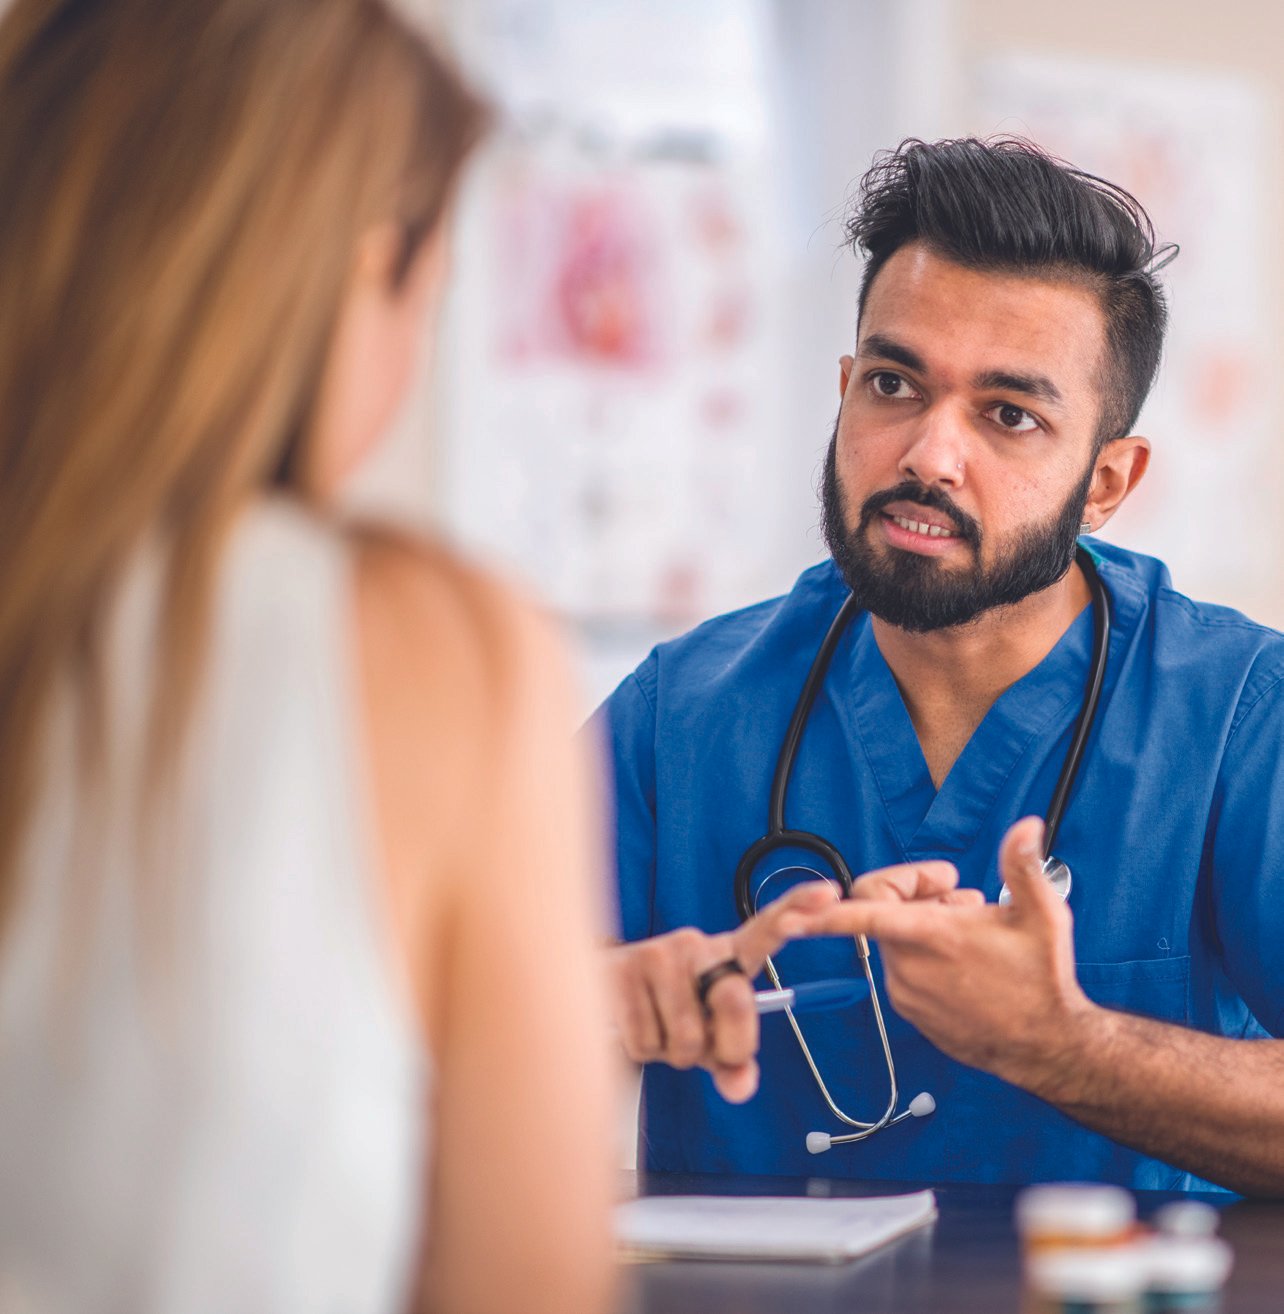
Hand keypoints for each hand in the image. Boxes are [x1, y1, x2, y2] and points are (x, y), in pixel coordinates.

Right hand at [607, 859, 958, 1102]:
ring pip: (685, 1039)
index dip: (796, 910)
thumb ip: (733, 1064)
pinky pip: (647, 1042)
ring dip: (671, 1052)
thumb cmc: (666, 1014)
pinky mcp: (625, 971)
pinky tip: (635, 1024)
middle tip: (700, 1042)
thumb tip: (740, 1085)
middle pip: (736, 1003)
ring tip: (659, 1027)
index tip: (827, 892)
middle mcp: (696, 945)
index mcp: (725, 956)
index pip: (765, 932)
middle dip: (722, 1044)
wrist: (598, 993)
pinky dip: (642, 1049)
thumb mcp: (708, 1041)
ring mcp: (660, 953)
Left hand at [810, 817, 1094, 1084]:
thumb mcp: (1042, 915)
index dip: (823, 910)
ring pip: (895, 939)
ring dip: (924, 925)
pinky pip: (903, 968)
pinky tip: (963, 960)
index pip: (861, 912)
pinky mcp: (911, 1012)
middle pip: (885, 909)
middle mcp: (909, 966)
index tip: (792, 911)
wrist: (1048, 1047)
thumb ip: (1023, 865)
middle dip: (919, 894)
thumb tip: (1025, 826)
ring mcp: (907, 992)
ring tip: (972, 929)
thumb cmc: (1043, 982)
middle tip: (963, 898)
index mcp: (930, 936)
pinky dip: (923, 955)